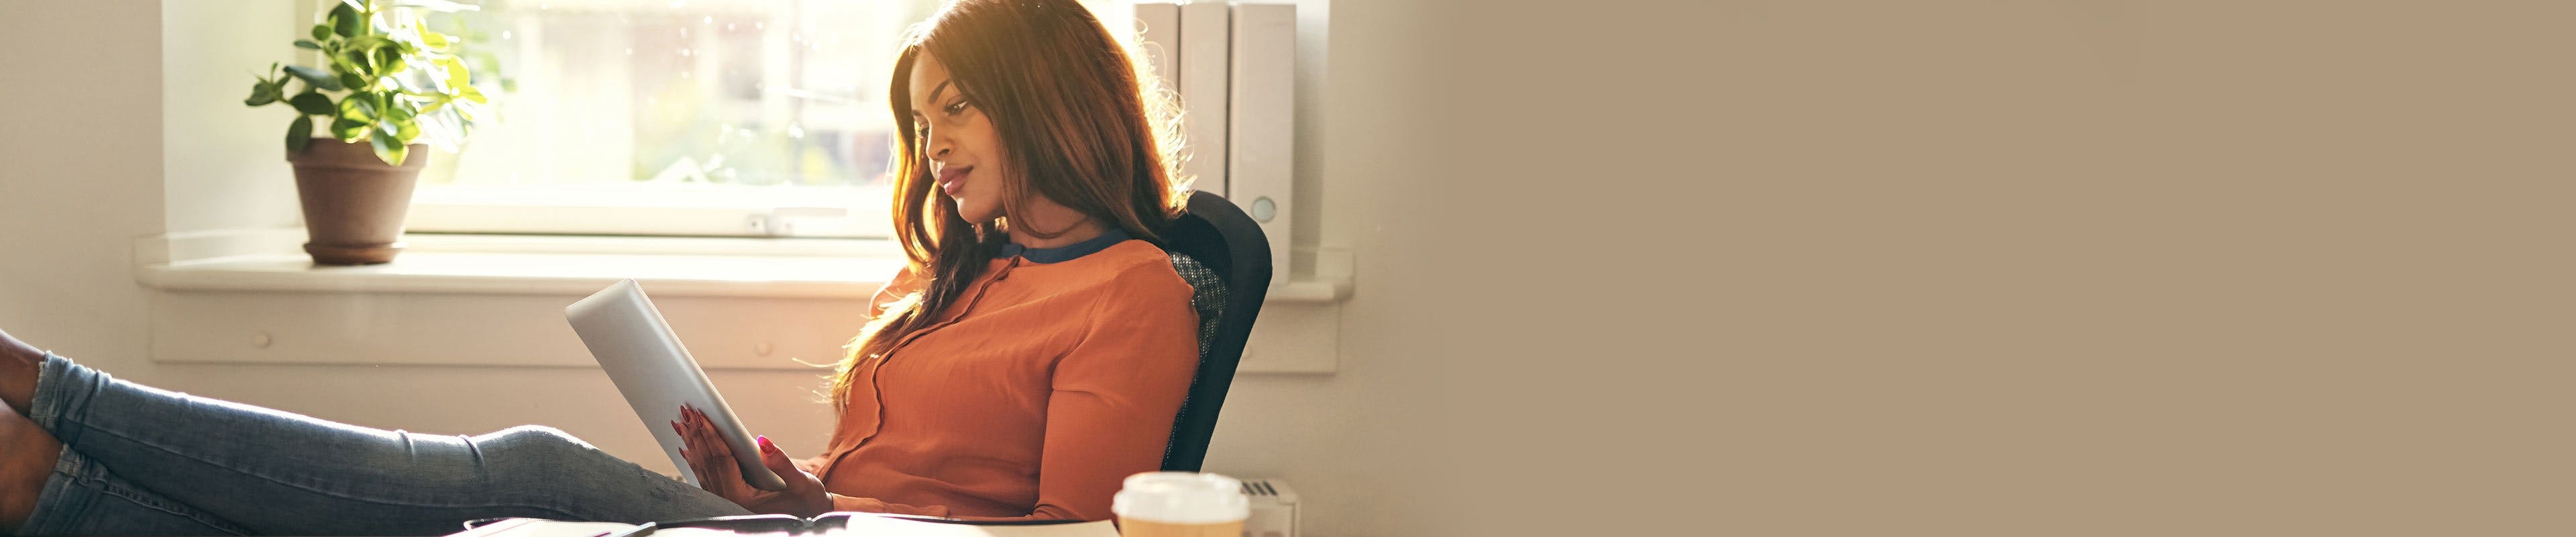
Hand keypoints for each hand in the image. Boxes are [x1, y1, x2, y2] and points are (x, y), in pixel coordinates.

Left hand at [672, 405, 832, 516]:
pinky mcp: (728, 499)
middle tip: (686, 412)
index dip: (711, 436)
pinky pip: (706, 476)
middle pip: (708, 463)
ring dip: (692, 444)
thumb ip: (781, 463)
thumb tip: (762, 441)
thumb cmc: (808, 502)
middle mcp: (730, 502)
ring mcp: (727, 501)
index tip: (701, 416)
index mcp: (744, 498)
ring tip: (682, 423)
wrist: (810, 516)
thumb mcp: (801, 482)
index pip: (722, 461)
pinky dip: (695, 460)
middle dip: (696, 435)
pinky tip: (687, 448)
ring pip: (703, 469)